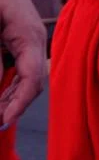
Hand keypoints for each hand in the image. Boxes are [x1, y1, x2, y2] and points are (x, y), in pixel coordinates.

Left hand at [0, 0, 46, 129]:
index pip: (32, 79)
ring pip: (26, 77)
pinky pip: (21, 67)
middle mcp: (35, 39)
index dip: (18, 105)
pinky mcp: (21, 37)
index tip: (1, 123)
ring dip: (9, 98)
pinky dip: (9, 85)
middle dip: (12, 106)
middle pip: (31, 83)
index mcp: (30, 36)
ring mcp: (30, 38)